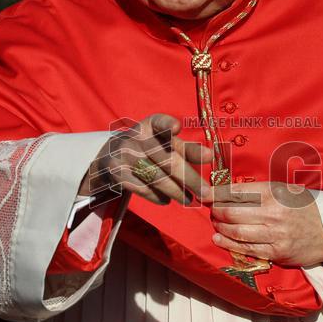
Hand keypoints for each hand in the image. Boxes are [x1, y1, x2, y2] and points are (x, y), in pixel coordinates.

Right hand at [79, 113, 212, 206]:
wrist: (112, 154)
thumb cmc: (151, 147)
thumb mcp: (167, 143)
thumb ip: (189, 149)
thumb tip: (210, 157)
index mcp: (150, 124)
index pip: (159, 122)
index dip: (167, 124)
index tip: (176, 128)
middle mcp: (136, 137)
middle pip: (167, 159)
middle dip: (190, 178)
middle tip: (206, 193)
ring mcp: (124, 155)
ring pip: (156, 177)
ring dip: (176, 192)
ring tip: (190, 200)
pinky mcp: (117, 172)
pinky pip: (142, 188)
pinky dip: (157, 196)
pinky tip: (167, 200)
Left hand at [203, 181, 322, 266]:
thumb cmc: (306, 208)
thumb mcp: (287, 190)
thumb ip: (261, 190)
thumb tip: (231, 190)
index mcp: (275, 193)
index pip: (238, 191)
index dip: (218, 192)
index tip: (207, 193)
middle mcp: (273, 213)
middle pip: (232, 211)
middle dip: (217, 210)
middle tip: (212, 209)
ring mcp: (275, 235)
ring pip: (236, 231)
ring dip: (221, 227)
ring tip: (215, 223)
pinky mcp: (277, 252)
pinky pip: (246, 248)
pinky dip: (229, 243)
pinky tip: (219, 238)